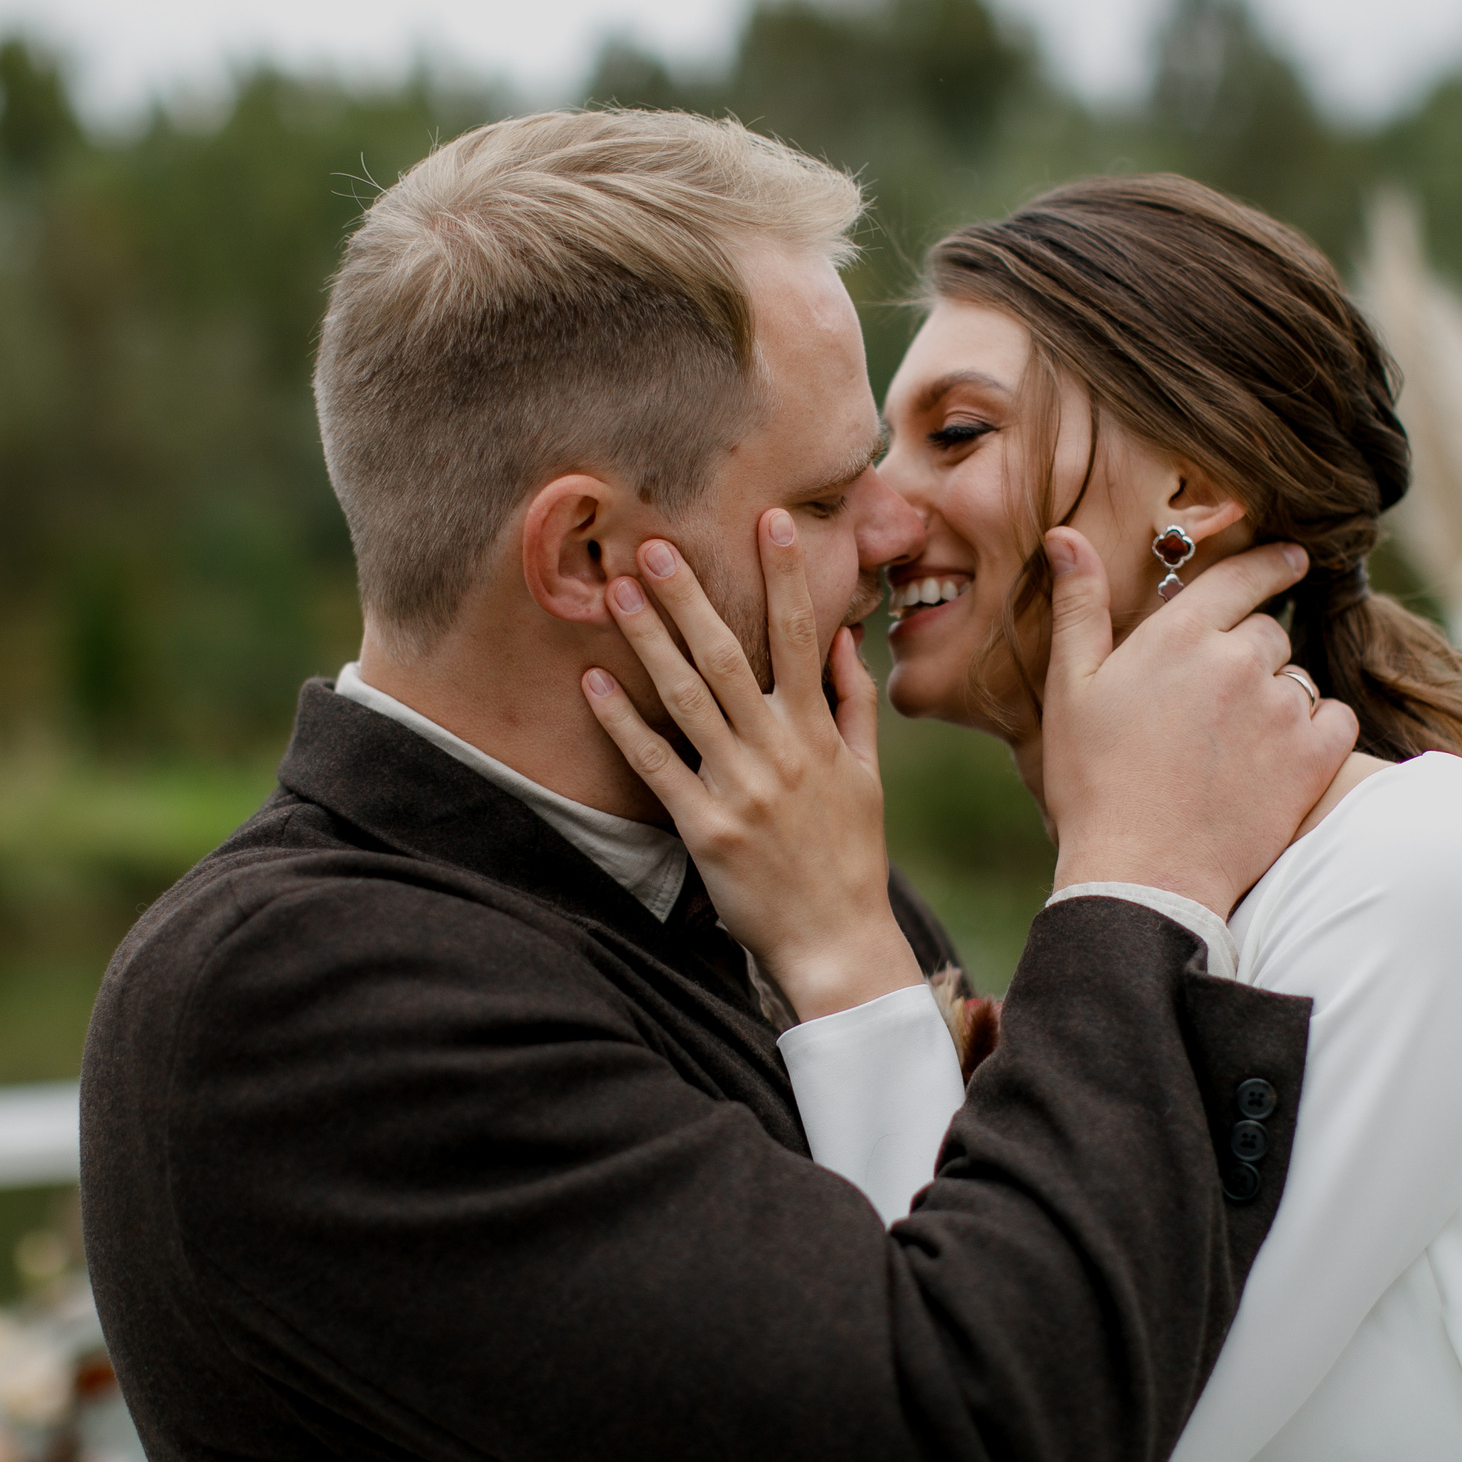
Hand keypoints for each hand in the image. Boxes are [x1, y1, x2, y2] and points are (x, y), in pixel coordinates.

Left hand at [580, 510, 923, 1020]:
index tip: (770, 519)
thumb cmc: (850, 857)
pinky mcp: (704, 828)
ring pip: (687, 699)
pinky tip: (593, 682)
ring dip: (649, 641)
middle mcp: (779, 752)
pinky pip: (655, 765)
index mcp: (818, 734)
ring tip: (617, 591)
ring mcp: (739, 789)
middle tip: (656, 543)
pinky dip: (623, 722)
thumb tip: (846, 639)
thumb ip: (854, 705)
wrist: (838, 942)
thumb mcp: (868, 777)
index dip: (786, 576)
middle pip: (730, 656)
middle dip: (692, 595)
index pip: (801, 637)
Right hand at [1040, 529, 1357, 920]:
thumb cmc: (1095, 784)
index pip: (1243, 575)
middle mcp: (1239, 659)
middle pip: (1268, 632)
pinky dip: (1318, 734)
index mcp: (1180, 634)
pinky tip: (1281, 760)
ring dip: (1278, 699)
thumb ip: (1078, 607)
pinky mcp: (1313, 758)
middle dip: (1250, 654)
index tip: (1292, 557)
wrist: (1143, 873)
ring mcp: (1281, 708)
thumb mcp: (1070, 690)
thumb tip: (1066, 535)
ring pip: (1299, 679)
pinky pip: (1337, 721)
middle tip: (1217, 702)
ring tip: (1238, 745)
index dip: (1271, 562)